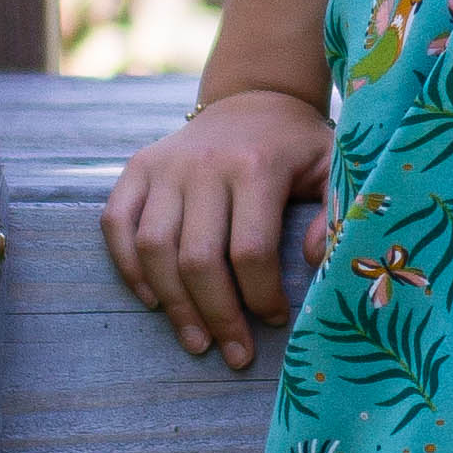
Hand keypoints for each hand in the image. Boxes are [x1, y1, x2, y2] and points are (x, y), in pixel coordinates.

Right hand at [102, 85, 334, 368]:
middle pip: (198, 259)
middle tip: (233, 354)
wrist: (254, 98)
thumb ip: (336, 211)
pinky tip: (154, 300)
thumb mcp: (335, 167)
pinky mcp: (137, 168)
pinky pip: (116, 224)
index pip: (250, 251)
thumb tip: (312, 259)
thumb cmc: (298, 146)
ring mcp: (165, 166)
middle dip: (217, 316)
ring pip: (153, 249)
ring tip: (196, 341)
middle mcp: (204, 165)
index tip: (273, 320)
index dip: (261, 296)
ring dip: (173, 305)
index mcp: (256, 167)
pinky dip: (128, 267)